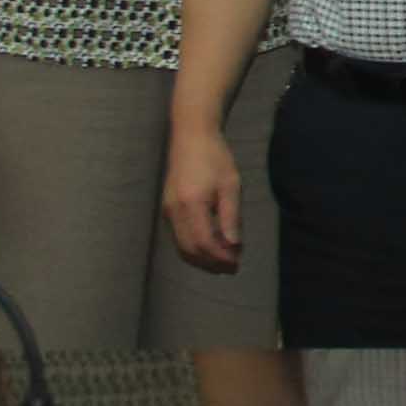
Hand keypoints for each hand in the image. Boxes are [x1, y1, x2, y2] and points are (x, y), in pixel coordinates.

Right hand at [159, 122, 242, 269]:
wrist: (191, 137)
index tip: (237, 263)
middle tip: (232, 268)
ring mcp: (168, 210)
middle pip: (189, 250)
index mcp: (192, 204)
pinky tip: (210, 248)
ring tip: (223, 262)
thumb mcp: (231, 186)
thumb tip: (234, 246)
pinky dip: (193, 248)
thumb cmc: (215, 158)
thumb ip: (231, 217)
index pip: (204, 243)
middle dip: (211, 263)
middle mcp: (175, 210)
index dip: (220, 257)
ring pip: (181, 247)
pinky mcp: (168, 209)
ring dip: (201, 259)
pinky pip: (178, 237)